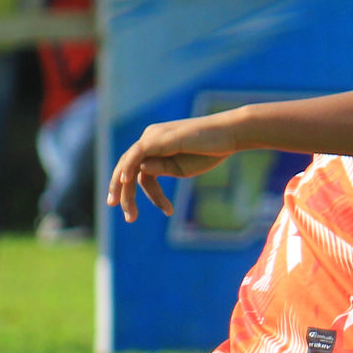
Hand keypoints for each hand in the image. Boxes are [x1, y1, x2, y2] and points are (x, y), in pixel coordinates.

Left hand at [107, 113, 238, 219]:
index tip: (168, 211)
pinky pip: (135, 154)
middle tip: (130, 218)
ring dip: (126, 191)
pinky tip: (124, 181)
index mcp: (155, 146)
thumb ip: (161, 170)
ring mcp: (152, 138)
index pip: (141, 173)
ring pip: (128, 165)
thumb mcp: (180, 168)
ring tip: (132, 214)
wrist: (228, 134)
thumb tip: (141, 170)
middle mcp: (149, 139)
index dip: (151, 195)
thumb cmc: (209, 151)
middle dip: (125, 195)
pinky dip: (128, 168)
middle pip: (128, 169)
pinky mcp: (157, 139)